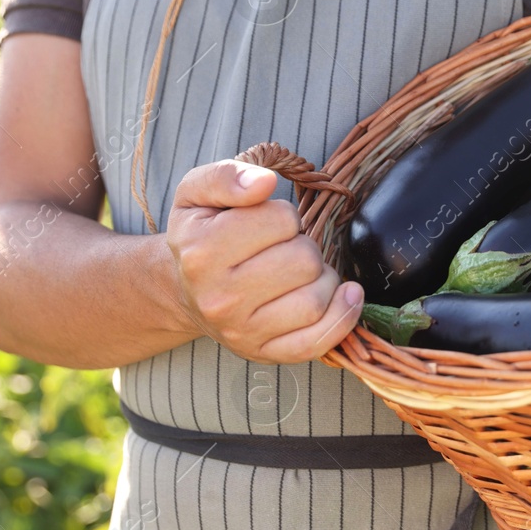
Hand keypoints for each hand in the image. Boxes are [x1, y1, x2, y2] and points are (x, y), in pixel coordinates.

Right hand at [166, 159, 362, 363]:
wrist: (185, 290)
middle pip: (303, 260)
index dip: (284, 216)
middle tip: (284, 249)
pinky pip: (317, 342)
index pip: (281, 220)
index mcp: (202, 252)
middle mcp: (219, 297)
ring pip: (316, 299)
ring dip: (322, 278)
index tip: (268, 224)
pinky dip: (342, 317)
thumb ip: (226, 176)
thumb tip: (264, 182)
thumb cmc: (201, 234)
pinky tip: (346, 296)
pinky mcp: (264, 353)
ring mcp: (242, 331)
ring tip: (301, 272)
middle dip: (304, 246)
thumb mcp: (196, 193)